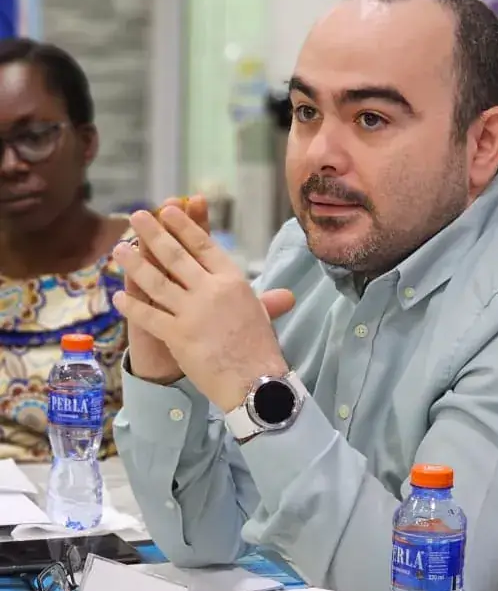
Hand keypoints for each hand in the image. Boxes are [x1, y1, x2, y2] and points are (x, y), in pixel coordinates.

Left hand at [112, 205, 294, 410]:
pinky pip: (148, 315)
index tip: (168, 210)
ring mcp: (192, 312)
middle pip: (176, 256)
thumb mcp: (261, 315)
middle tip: (136, 215)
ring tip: (118, 249)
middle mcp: (211, 290)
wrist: (255, 381)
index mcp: (233, 280)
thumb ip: (264, 299)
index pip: (204, 245)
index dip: (184, 225)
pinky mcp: (177, 335)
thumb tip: (286, 295)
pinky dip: (132, 305)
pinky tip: (118, 296)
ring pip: (156, 281)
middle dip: (153, 233)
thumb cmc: (261, 348)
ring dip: (134, 263)